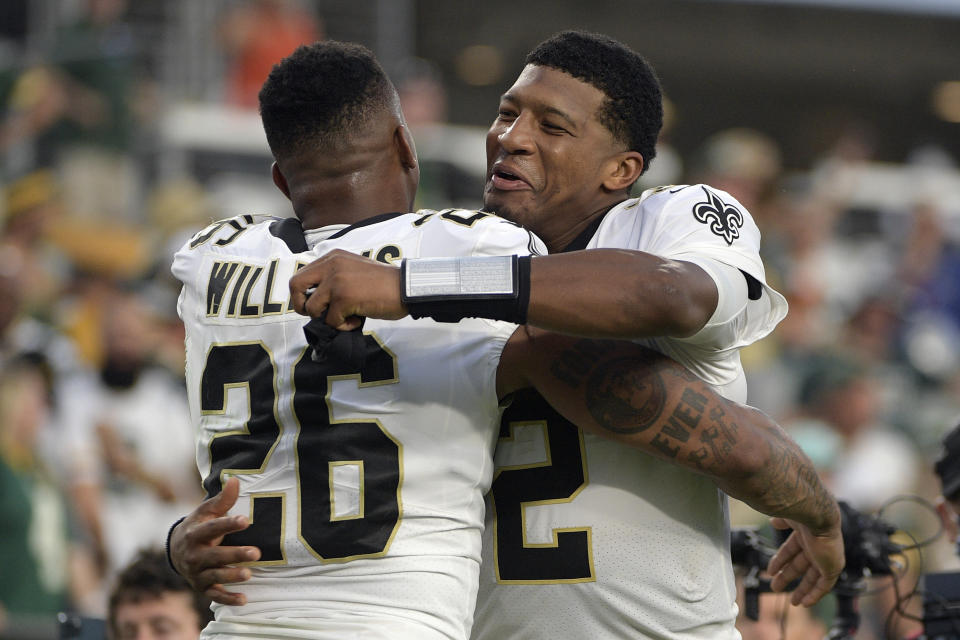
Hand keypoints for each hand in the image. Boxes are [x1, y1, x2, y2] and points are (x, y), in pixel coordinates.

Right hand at [169, 477, 260, 604]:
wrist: (177, 550)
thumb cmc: (199, 526)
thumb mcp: (207, 512)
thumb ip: (223, 499)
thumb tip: (236, 479)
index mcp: (195, 534)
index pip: (212, 529)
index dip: (228, 524)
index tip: (245, 520)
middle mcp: (194, 555)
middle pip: (215, 556)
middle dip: (235, 555)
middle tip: (256, 552)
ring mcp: (197, 573)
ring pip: (215, 576)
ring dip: (231, 577)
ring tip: (249, 575)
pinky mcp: (202, 587)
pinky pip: (215, 595)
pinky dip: (228, 599)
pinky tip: (244, 599)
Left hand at [289, 249, 405, 329]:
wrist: (405, 288)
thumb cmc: (383, 284)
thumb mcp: (353, 270)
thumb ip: (333, 277)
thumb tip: (314, 299)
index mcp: (333, 257)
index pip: (302, 274)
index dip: (303, 294)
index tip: (315, 305)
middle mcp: (331, 265)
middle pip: (295, 285)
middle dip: (301, 306)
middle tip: (318, 314)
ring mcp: (336, 280)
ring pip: (312, 308)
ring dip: (328, 318)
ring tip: (347, 316)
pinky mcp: (344, 297)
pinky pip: (331, 320)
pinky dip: (344, 325)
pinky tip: (358, 318)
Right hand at [767, 516, 844, 606]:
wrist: (817, 516)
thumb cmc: (801, 513)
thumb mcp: (787, 517)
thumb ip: (782, 521)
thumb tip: (774, 522)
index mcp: (805, 534)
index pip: (791, 550)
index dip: (781, 561)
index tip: (771, 571)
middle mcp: (816, 547)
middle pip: (800, 566)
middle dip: (787, 576)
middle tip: (774, 586)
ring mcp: (825, 558)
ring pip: (812, 578)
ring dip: (800, 589)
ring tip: (791, 601)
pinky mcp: (832, 568)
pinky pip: (824, 586)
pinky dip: (815, 594)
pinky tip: (805, 603)